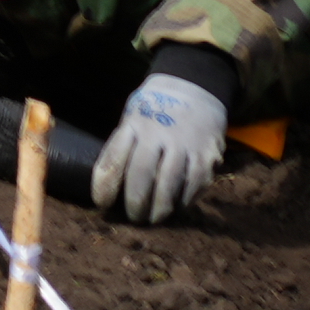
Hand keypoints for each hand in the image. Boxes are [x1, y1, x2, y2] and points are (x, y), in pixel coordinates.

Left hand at [95, 66, 228, 222]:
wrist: (195, 91)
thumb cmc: (155, 113)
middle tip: (133, 218)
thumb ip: (123, 147)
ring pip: (169, 185)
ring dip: (159, 208)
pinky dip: (184, 201)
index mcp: (134, 125)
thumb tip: (108, 186)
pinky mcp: (206, 156)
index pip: (113, 159)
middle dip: (135, 203)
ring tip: (153, 219)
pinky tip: (176, 207)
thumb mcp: (133, 119)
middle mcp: (158, 133)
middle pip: (141, 175)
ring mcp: (184, 145)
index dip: (105, 186)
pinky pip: (194, 186)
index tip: (102, 204)